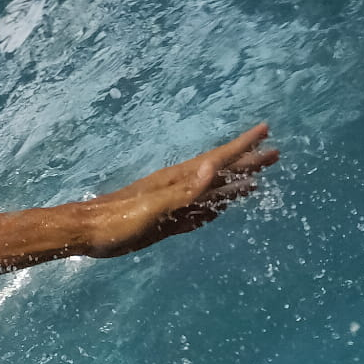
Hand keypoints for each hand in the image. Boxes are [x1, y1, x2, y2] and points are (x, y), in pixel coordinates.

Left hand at [83, 123, 278, 258]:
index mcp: (178, 181)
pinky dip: (212, 209)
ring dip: (234, 186)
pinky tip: (220, 210)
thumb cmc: (117, 220)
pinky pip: (196, 213)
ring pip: (211, 193)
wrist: (87, 233)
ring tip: (257, 181)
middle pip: (220, 173)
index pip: (218, 159)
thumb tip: (214, 166)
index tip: (266, 129)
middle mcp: (179, 188)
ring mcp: (173, 205)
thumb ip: (185, 191)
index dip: (243, 146)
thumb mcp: (154, 207)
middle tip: (275, 154)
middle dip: (247, 164)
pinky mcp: (165, 222)